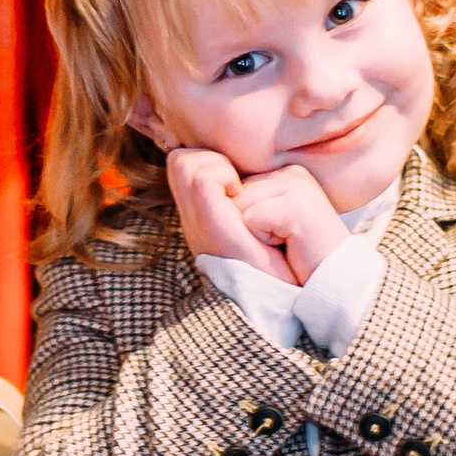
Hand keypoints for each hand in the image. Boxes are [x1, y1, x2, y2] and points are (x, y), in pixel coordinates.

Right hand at [167, 146, 290, 281]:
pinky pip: (204, 178)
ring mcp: (196, 222)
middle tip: (235, 182)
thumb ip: (242, 206)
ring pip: (183, 162)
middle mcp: (191, 219)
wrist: (277, 297)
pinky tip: (241, 195)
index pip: (183, 168)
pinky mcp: (210, 224)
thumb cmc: (274, 265)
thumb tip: (250, 179)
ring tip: (237, 189)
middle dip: (208, 157)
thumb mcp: (252, 230)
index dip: (207, 161)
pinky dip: (223, 176)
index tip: (235, 182)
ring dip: (214, 165)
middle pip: (178, 161)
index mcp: (200, 218)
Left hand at [221, 164, 347, 283]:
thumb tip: (214, 194)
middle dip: (247, 227)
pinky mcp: (298, 205)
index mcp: (284, 175)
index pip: (236, 190)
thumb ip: (248, 204)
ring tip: (286, 243)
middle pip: (234, 196)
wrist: (334, 282)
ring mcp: (297, 186)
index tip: (276, 237)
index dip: (244, 223)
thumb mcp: (269, 225)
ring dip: (256, 235)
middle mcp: (292, 174)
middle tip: (282, 243)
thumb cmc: (298, 259)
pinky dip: (264, 240)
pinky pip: (252, 219)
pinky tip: (291, 246)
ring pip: (240, 206)